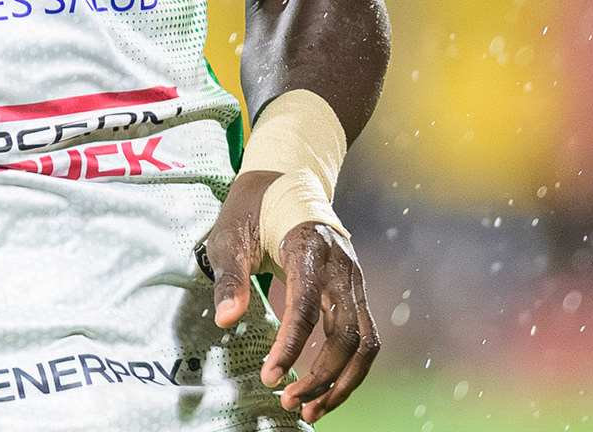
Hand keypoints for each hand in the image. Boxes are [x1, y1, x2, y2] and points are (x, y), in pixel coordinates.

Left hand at [206, 170, 379, 421]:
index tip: (270, 377)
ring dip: (342, 383)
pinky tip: (324, 390)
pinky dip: (348, 370)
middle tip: (289, 402)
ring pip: (365, 344)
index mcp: (309, 248)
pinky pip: (363, 339)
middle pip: (347, 334)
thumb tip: (227, 321)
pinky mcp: (355, 293)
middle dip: (321, 376)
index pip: (307, 307)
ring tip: (310, 411)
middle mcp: (341, 267)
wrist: (282, 183)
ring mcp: (354, 280)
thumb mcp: (229, 237)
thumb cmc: (249, 212)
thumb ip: (230, 278)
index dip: (291, 347)